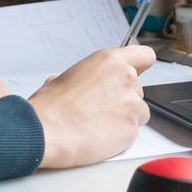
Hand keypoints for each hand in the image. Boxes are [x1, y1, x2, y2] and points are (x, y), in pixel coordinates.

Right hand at [28, 46, 155, 168]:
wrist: (47, 132)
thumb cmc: (51, 107)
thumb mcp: (64, 77)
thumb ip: (87, 76)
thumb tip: (84, 84)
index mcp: (110, 61)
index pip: (145, 55)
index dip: (140, 66)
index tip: (136, 73)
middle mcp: (126, 78)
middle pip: (138, 88)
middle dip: (124, 98)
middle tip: (101, 108)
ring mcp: (132, 104)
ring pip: (139, 111)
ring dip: (125, 118)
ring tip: (99, 124)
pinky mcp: (132, 128)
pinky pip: (133, 131)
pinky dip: (121, 135)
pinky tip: (100, 136)